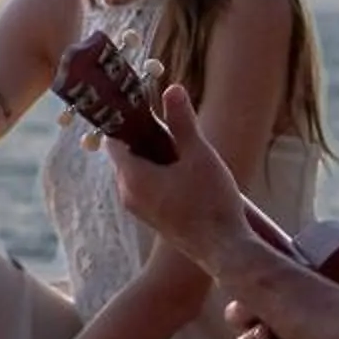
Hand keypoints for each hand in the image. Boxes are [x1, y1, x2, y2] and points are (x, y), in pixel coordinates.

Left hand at [103, 82, 249, 266]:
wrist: (223, 249)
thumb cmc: (211, 201)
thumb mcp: (198, 155)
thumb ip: (182, 122)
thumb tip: (171, 89)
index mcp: (131, 177)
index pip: (115, 142)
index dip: (127, 125)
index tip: (147, 113)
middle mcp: (127, 195)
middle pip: (126, 158)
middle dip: (145, 142)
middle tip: (173, 132)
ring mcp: (139, 210)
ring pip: (138, 175)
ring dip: (154, 161)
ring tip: (184, 154)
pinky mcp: (152, 220)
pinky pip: (146, 190)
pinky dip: (158, 178)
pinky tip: (186, 176)